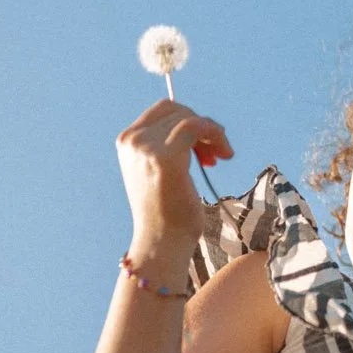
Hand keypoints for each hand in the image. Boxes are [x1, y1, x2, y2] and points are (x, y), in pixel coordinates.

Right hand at [117, 100, 233, 257]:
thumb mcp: (160, 170)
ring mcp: (146, 147)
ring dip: (212, 133)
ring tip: (220, 156)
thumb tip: (196, 123)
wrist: (162, 242)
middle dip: (201, 127)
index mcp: (127, 141)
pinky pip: (197, 126)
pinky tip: (225, 155)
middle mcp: (131, 140)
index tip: (203, 144)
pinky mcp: (165, 157)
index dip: (189, 119)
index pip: (163, 110)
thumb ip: (168, 145)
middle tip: (214, 154)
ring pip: (190, 118)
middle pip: (177, 110)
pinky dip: (216, 134)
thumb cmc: (167, 212)